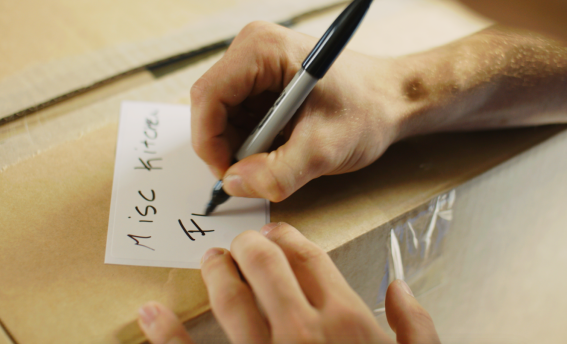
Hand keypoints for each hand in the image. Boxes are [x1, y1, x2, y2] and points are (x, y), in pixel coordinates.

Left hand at [137, 222, 440, 343]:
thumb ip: (416, 329)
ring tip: (210, 261)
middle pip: (266, 264)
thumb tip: (399, 291)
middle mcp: (303, 332)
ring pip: (230, 298)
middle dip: (249, 245)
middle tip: (241, 243)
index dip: (288, 237)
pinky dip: (165, 335)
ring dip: (216, 272)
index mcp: (347, 321)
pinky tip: (150, 315)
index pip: (309, 257)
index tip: (277, 233)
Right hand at [191, 21, 404, 201]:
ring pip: (222, 116)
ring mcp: (255, 63)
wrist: (394, 99)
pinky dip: (253, 140)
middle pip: (211, 107)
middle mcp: (252, 49)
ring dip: (242, 146)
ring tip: (282, 155)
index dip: (210, 143)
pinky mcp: (261, 79)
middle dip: (228, 146)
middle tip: (258, 173)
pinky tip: (283, 145)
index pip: (208, 97)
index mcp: (261, 49)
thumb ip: (277, 172)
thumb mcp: (324, 149)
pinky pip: (238, 116)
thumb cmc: (367, 111)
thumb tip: (234, 183)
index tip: (230, 176)